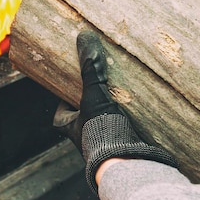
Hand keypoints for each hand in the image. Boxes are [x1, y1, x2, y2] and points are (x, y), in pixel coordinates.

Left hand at [53, 30, 177, 194]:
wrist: (126, 162)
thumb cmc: (102, 131)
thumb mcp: (94, 95)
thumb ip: (90, 69)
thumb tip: (83, 37)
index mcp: (68, 126)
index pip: (60, 108)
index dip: (65, 94)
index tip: (73, 80)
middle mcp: (82, 136)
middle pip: (83, 111)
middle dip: (92, 100)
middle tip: (101, 82)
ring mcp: (102, 141)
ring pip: (103, 119)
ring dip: (111, 108)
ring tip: (122, 91)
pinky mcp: (121, 144)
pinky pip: (121, 127)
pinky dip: (127, 118)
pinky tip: (138, 107)